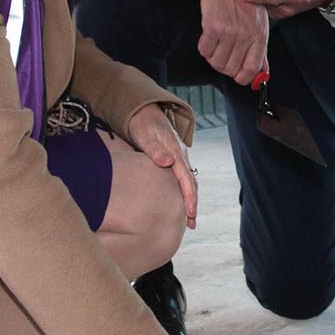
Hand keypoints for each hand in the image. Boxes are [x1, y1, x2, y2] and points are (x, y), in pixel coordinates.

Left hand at [125, 103, 196, 228]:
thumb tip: (169, 162)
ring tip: (189, 219)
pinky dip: (184, 191)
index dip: (189, 196)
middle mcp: (180, 155)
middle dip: (192, 203)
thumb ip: (155, 149)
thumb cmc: (142, 124)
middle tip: (192, 223)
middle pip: (191, 182)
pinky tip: (180, 202)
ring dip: (190, 199)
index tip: (190, 212)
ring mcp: (178, 157)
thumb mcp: (145, 135)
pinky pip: (182, 178)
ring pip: (188, 181)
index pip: (185, 177)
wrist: (143, 111)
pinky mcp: (173, 159)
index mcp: (176, 151)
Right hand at [193, 0, 269, 85]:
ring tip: (215, 45)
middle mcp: (246, 35)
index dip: (243, 78)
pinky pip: (204, 50)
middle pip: (231, 69)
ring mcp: (229, 32)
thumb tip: (261, 74)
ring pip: (216, 62)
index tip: (238, 77)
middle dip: (224, 67)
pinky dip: (204, 48)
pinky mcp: (212, 27)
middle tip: (223, 56)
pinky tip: (209, 38)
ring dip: (213, 58)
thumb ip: (260, 50)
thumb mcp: (259, 23)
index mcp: (260, 36)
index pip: (252, 69)